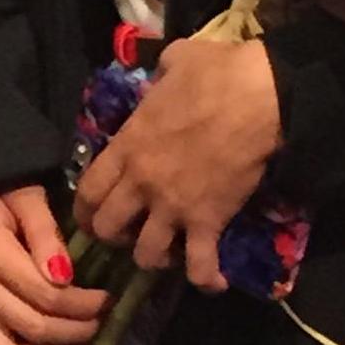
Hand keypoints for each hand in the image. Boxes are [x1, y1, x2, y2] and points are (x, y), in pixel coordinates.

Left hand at [75, 37, 281, 290]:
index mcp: (128, 145)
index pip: (88, 188)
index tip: (91, 216)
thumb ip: (160, 74)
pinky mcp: (209, 222)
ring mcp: (173, 207)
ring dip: (153, 259)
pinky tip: (213, 283)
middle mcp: (142, 182)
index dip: (85, 209)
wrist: (258, 97)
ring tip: (165, 254)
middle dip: (112, 237)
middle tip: (125, 236)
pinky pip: (200, 266)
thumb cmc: (215, 74)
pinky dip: (206, 280)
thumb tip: (166, 72)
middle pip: (108, 228)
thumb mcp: (175, 62)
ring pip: (146, 255)